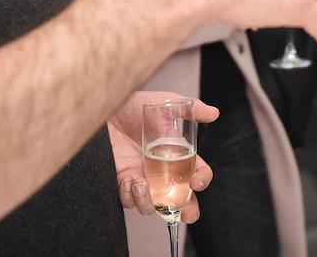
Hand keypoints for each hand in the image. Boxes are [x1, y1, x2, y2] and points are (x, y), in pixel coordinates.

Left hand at [108, 91, 217, 223]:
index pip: (197, 172)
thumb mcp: (165, 102)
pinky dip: (129, 196)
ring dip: (150, 202)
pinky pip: (130, 201)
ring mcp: (143, 178)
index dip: (201, 180)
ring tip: (141, 184)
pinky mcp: (124, 183)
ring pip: (154, 206)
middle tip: (186, 213)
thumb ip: (190, 108)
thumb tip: (214, 113)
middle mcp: (163, 171)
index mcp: (177, 154)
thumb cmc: (134, 106)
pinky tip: (126, 180)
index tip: (196, 182)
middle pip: (181, 199)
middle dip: (187, 211)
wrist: (103, 112)